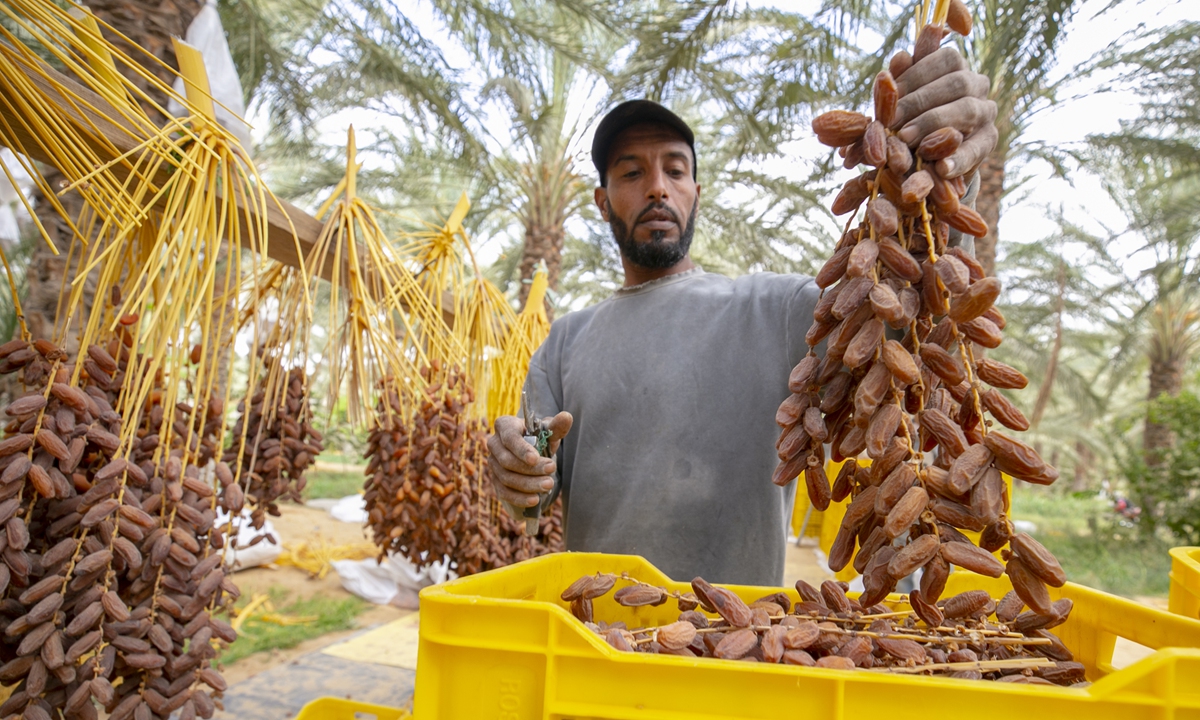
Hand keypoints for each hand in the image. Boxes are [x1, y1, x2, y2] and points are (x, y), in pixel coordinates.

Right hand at [487, 411, 572, 508]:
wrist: (530, 452)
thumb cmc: (539, 438)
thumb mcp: (548, 431)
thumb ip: (556, 426)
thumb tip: (567, 417)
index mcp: (504, 425)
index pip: (509, 438)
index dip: (521, 449)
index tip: (536, 458)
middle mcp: (494, 444)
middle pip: (507, 461)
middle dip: (530, 469)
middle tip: (551, 470)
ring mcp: (492, 463)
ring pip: (506, 478)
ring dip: (528, 484)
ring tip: (548, 485)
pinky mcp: (495, 481)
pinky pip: (504, 492)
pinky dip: (519, 498)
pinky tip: (535, 499)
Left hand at [889, 46, 998, 178]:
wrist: (927, 157)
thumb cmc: (909, 118)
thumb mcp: (901, 99)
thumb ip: (901, 79)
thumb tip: (900, 57)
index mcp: (957, 67)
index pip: (945, 59)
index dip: (916, 73)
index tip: (890, 92)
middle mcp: (977, 85)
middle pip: (957, 83)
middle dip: (920, 101)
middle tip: (892, 121)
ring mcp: (986, 113)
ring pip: (968, 111)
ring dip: (933, 125)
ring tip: (907, 139)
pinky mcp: (989, 142)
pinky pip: (977, 148)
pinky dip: (958, 159)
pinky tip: (941, 168)